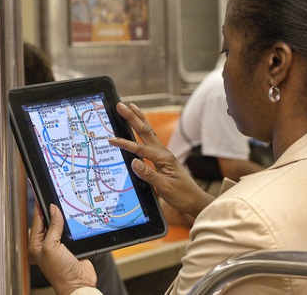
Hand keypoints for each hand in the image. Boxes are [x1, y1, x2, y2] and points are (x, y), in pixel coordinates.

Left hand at [28, 204, 96, 294]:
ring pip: (61, 224)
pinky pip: (71, 229)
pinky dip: (73, 223)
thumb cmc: (60, 272)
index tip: (40, 193)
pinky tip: (75, 217)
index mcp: (36, 244)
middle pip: (49, 220)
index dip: (39, 206)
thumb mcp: (51, 247)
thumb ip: (52, 227)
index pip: (37, 220)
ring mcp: (59, 244)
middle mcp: (46, 243)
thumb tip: (53, 209)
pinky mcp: (71, 244)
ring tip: (65, 204)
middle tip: (55, 196)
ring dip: (64, 217)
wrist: (79, 284)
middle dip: (52, 210)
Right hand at [109, 103, 214, 218]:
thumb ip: (149, 175)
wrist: (195, 200)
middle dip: (132, 117)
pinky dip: (142, 130)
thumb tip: (134, 162)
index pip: (141, 149)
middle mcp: (163, 153)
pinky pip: (149, 140)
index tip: (111, 139)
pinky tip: (138, 126)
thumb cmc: (182, 195)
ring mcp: (163, 154)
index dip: (125, 144)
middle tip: (120, 105)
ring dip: (138, 119)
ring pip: (148, 132)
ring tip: (130, 106)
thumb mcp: (165, 188)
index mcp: (164, 158)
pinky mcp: (162, 158)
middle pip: (145, 131)